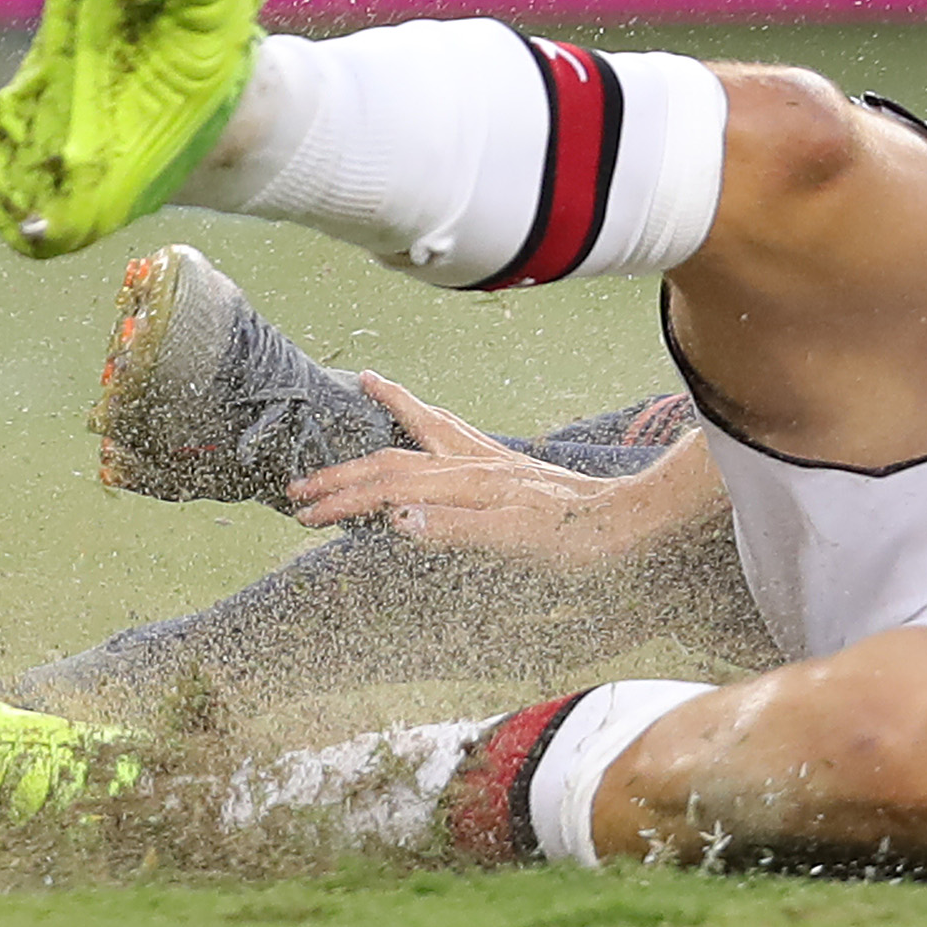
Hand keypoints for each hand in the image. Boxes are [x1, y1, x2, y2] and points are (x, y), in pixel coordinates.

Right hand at [287, 376, 667, 565]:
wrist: (626, 521)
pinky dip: (431, 414)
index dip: (343, 501)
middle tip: (300, 485)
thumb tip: (394, 520)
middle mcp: (472, 462)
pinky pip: (455, 428)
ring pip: (427, 424)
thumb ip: (453, 529)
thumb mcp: (513, 543)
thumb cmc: (574, 540)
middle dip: (343, 471)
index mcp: (466, 482)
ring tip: (369, 383)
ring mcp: (490, 458)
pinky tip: (430, 416)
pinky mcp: (506, 462)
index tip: (305, 515)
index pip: (387, 487)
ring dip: (391, 408)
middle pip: (393, 459)